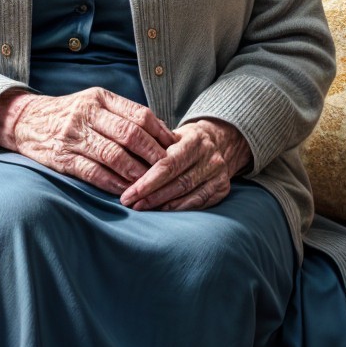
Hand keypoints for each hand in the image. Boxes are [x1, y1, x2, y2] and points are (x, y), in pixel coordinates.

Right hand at [0, 88, 177, 194]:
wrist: (25, 121)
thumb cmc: (69, 114)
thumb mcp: (95, 103)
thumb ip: (124, 115)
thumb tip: (163, 135)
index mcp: (100, 98)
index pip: (139, 115)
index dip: (161, 134)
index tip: (174, 149)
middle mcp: (86, 113)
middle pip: (130, 134)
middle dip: (153, 155)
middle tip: (167, 169)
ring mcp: (73, 135)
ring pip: (113, 155)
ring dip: (135, 172)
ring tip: (149, 183)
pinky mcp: (61, 157)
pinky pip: (92, 172)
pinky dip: (112, 183)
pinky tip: (125, 190)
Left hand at [119, 119, 250, 211]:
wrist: (220, 141)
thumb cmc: (185, 140)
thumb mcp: (171, 134)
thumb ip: (152, 144)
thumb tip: (123, 160)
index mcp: (195, 140)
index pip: (167, 164)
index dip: (146, 182)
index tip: (127, 193)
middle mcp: (210, 157)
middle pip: (177, 182)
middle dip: (151, 196)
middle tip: (130, 204)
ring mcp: (218, 174)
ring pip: (187, 194)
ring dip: (162, 205)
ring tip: (141, 208)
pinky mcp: (223, 188)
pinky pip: (198, 203)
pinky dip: (178, 208)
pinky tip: (162, 211)